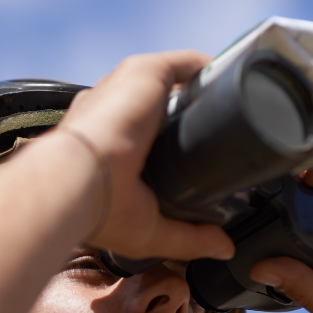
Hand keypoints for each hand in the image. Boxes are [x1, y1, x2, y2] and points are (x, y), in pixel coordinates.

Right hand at [56, 51, 234, 262]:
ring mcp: (126, 90)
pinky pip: (184, 63)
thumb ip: (189, 238)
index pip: (138, 138)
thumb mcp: (150, 232)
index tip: (197, 157)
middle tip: (222, 137)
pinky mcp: (144, 74)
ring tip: (234, 106)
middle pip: (156, 107)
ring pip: (172, 82)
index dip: (168, 145)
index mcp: (103, 147)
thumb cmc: (98, 210)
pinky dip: (209, 69)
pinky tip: (232, 81)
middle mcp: (110, 113)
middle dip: (186, 118)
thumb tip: (224, 248)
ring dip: (200, 91)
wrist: (78, 180)